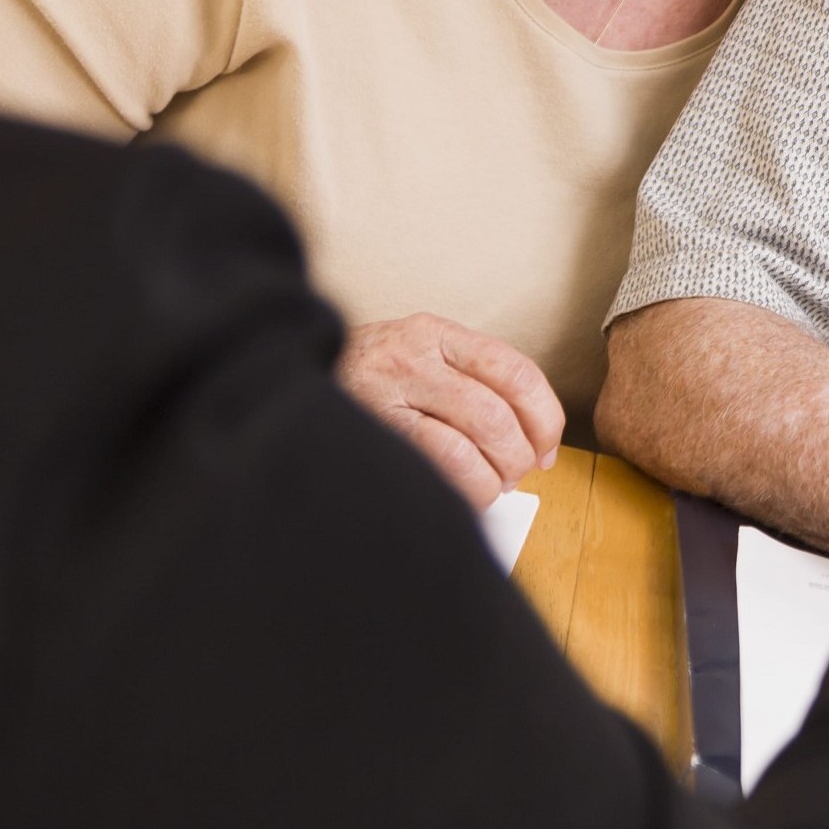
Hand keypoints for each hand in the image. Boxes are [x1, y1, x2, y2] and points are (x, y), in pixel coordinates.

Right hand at [336, 313, 562, 510]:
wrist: (281, 377)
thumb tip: (532, 443)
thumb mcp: (417, 356)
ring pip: (467, 447)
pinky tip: (462, 494)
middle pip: (497, 415)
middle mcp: (411, 358)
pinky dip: (464, 489)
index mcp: (435, 333)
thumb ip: (470, 382)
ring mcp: (385, 396)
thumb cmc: (366, 379)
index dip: (544, 417)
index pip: (516, 372)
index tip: (547, 447)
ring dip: (492, 479)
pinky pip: (434, 468)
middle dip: (519, 457)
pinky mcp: (370, 432)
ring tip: (489, 488)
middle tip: (516, 474)